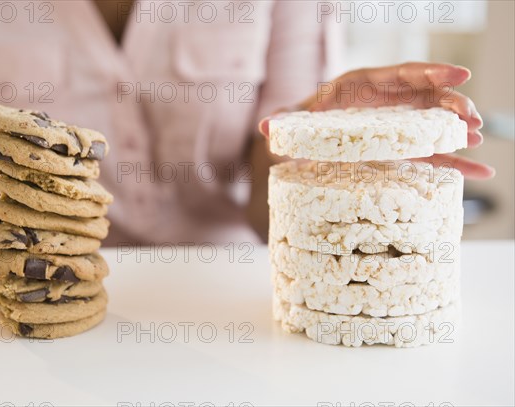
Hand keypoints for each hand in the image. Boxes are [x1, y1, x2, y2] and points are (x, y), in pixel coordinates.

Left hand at [259, 62, 494, 178]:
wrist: (309, 137)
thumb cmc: (308, 120)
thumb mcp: (299, 119)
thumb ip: (287, 120)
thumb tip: (266, 127)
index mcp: (366, 86)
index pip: (402, 74)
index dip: (431, 71)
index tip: (459, 73)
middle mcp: (388, 102)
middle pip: (427, 97)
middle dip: (451, 104)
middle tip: (470, 116)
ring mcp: (399, 125)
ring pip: (435, 124)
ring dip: (458, 130)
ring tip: (476, 139)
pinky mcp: (403, 148)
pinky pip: (434, 153)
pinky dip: (456, 161)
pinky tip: (479, 170)